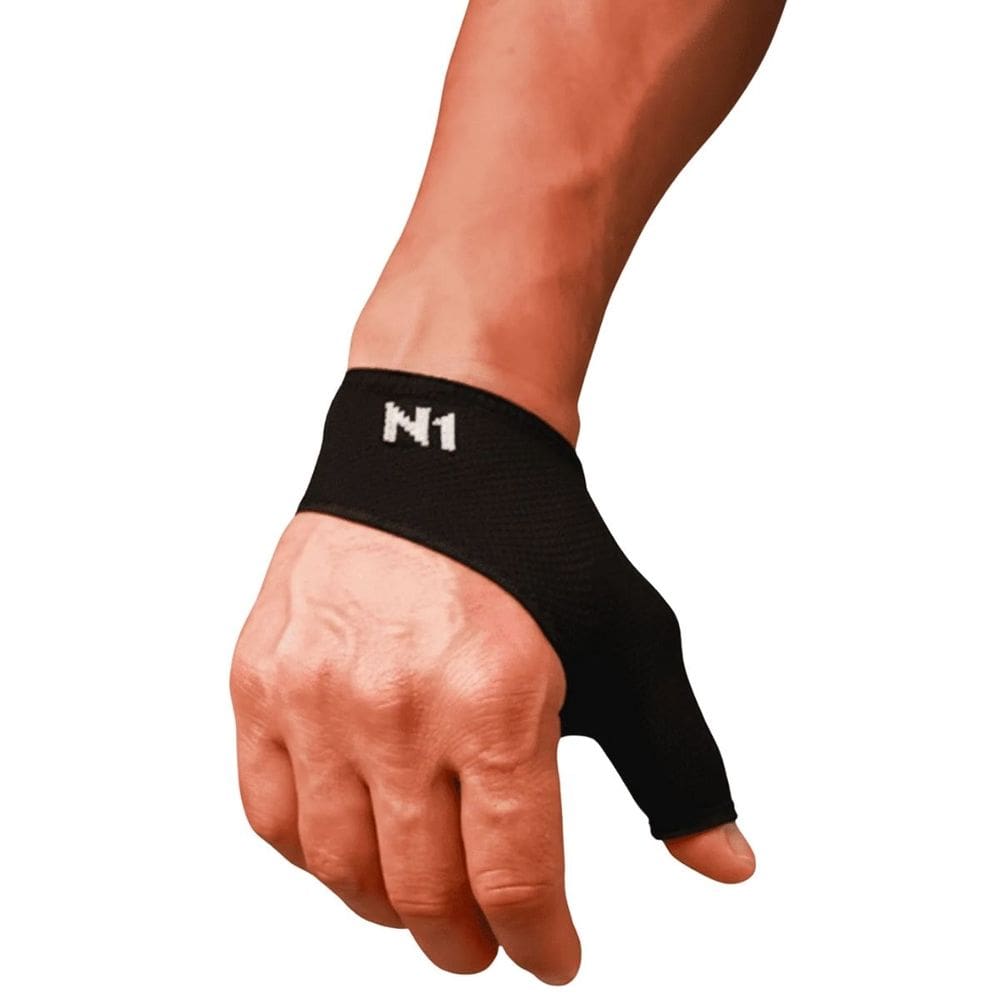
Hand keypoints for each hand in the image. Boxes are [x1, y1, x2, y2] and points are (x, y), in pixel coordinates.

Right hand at [230, 512, 753, 984]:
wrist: (439, 448)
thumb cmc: (538, 543)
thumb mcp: (632, 641)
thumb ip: (678, 764)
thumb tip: (729, 866)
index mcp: (495, 698)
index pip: (513, 878)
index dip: (540, 942)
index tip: (552, 959)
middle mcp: (393, 704)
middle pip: (421, 891)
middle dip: (466, 943)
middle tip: (487, 942)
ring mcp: (314, 694)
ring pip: (340, 868)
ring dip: (388, 910)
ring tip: (424, 900)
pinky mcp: (261, 678)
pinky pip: (270, 814)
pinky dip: (314, 857)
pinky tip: (355, 848)